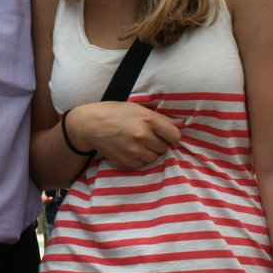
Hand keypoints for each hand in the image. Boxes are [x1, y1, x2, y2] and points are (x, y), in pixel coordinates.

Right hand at [66, 101, 181, 167]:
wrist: (90, 125)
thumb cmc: (114, 112)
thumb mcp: (137, 108)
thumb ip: (160, 118)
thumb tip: (181, 124)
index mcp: (148, 119)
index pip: (175, 135)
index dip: (171, 134)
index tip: (165, 133)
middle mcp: (143, 136)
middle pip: (164, 147)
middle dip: (158, 142)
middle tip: (146, 135)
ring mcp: (135, 150)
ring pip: (154, 157)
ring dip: (150, 151)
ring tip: (138, 142)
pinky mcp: (127, 161)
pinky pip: (143, 163)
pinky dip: (140, 158)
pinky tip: (131, 148)